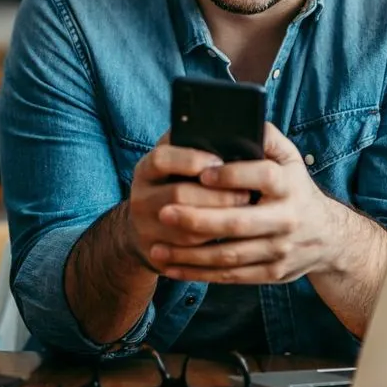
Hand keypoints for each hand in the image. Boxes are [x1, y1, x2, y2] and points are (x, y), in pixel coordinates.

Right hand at [122, 132, 254, 273]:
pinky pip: (187, 253)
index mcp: (146, 169)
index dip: (191, 159)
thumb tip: (230, 133)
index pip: (162, 159)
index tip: (220, 161)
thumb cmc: (173, 186)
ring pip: (186, 228)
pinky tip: (232, 237)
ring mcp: (144, 227)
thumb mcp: (175, 164)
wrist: (144, 229)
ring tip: (245, 215)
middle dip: (217, 196)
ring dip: (220, 222)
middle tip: (246, 195)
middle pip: (178, 195)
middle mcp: (140, 197)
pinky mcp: (154, 253)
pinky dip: (212, 245)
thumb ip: (192, 147)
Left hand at [146, 123, 352, 283]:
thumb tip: (241, 119)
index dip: (233, 175)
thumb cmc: (294, 188)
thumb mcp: (290, 159)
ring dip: (190, 255)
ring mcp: (280, 250)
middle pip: (239, 222)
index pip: (263, 176)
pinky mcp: (272, 273)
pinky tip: (172, 268)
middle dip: (198, 219)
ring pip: (230, 256)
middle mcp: (287, 219)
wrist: (328, 238)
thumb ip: (266, 138)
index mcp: (289, 185)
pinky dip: (199, 274)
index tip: (202, 173)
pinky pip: (230, 277)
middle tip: (163, 212)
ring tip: (156, 248)